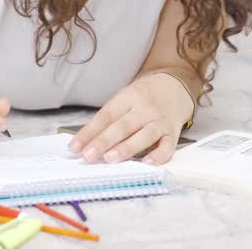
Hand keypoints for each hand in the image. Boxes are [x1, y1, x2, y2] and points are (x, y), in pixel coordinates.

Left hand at [68, 73, 192, 165]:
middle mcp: (145, 109)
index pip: (106, 116)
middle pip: (122, 126)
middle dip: (104, 141)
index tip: (75, 147)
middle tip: (89, 155)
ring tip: (110, 159)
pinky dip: (158, 156)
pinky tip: (146, 163)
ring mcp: (160, 121)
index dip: (89, 132)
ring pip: (143, 135)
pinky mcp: (173, 133)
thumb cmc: (144, 97)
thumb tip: (86, 142)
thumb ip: (109, 118)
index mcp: (129, 97)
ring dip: (126, 148)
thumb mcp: (125, 98)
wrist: (176, 88)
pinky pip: (167, 146)